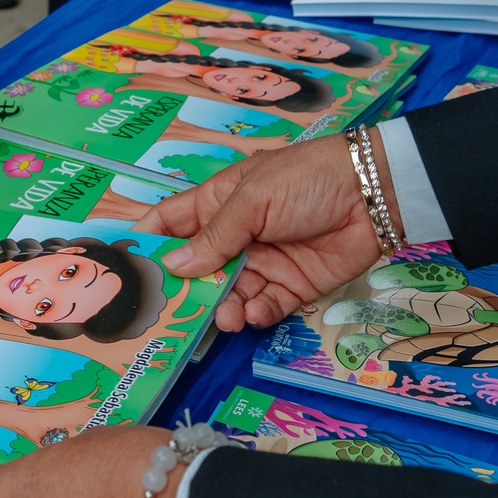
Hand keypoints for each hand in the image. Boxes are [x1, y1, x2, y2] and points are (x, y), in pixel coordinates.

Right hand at [136, 134, 384, 330]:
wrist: (372, 194)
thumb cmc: (306, 179)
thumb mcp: (253, 198)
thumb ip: (215, 235)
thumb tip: (174, 266)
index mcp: (218, 202)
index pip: (171, 224)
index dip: (148, 244)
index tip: (125, 272)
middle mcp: (236, 236)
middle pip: (197, 269)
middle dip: (186, 291)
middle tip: (174, 314)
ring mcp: (263, 262)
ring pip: (229, 294)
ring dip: (223, 308)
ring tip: (226, 318)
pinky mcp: (292, 286)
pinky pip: (264, 307)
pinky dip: (256, 314)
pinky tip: (254, 314)